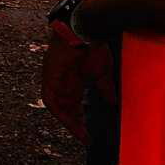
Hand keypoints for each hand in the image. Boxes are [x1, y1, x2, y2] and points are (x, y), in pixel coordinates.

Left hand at [40, 18, 112, 143]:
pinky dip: (59, 110)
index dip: (80, 118)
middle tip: (85, 137)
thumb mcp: (102, 71)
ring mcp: (54, 77)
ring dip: (67, 119)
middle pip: (65, 107)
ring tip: (80, 132)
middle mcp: (62, 80)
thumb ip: (105, 87)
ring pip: (56, 106)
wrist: (84, 27)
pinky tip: (68, 119)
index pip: (74, 103)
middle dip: (74, 123)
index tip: (89, 132)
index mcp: (73, 78)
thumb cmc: (92, 44)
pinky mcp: (50, 75)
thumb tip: (114, 102)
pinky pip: (51, 99)